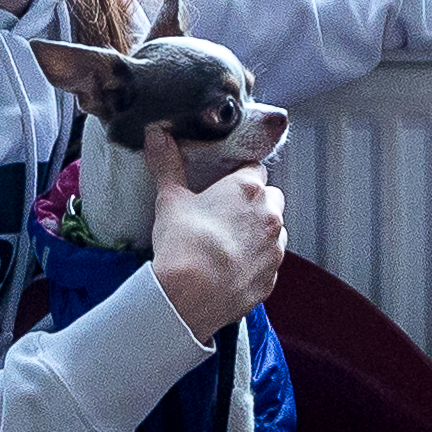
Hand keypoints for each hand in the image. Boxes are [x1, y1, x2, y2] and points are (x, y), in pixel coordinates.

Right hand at [149, 166, 286, 333]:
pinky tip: (231, 268)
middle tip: (224, 214)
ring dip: (258, 233)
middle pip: (271, 199)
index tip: (224, 184)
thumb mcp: (170, 200)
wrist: (190, 296)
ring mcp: (274, 249)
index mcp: (248, 189)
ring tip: (227, 244)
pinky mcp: (271, 278)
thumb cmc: (183, 245)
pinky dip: (255, 263)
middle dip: (254, 203)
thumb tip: (156, 135)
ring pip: (274, 232)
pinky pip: (268, 264)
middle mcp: (269, 216)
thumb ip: (167, 165)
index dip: (238, 176)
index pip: (254, 169)